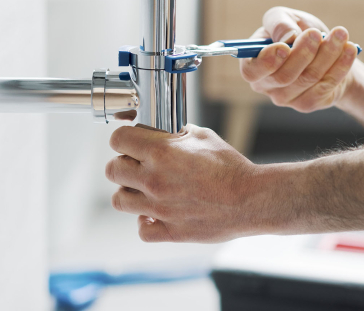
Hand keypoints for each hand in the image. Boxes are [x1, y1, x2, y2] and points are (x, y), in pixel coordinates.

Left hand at [106, 124, 265, 242]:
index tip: (128, 141)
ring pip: (119, 200)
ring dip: (128, 192)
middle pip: (112, 170)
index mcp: (161, 153)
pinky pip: (142, 230)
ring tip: (142, 189)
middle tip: (135, 165)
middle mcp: (154, 180)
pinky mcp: (170, 231)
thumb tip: (162, 133)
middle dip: (121, 163)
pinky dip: (144, 222)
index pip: (118, 140)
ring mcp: (159, 208)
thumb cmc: (229, 166)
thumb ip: (176, 133)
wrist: (251, 199)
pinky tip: (155, 214)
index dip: (121, 138)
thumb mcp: (202, 136)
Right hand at [240, 7, 358, 112]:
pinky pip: (324, 87)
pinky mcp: (306, 104)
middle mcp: (264, 85)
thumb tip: (287, 36)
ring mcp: (284, 98)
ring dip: (326, 54)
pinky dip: (339, 66)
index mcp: (252, 64)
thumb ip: (279, 22)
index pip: (251, 71)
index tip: (285, 47)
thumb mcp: (285, 17)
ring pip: (307, 79)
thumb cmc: (297, 32)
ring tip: (340, 34)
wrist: (324, 50)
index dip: (266, 62)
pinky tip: (348, 49)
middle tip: (316, 33)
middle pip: (283, 77)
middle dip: (303, 53)